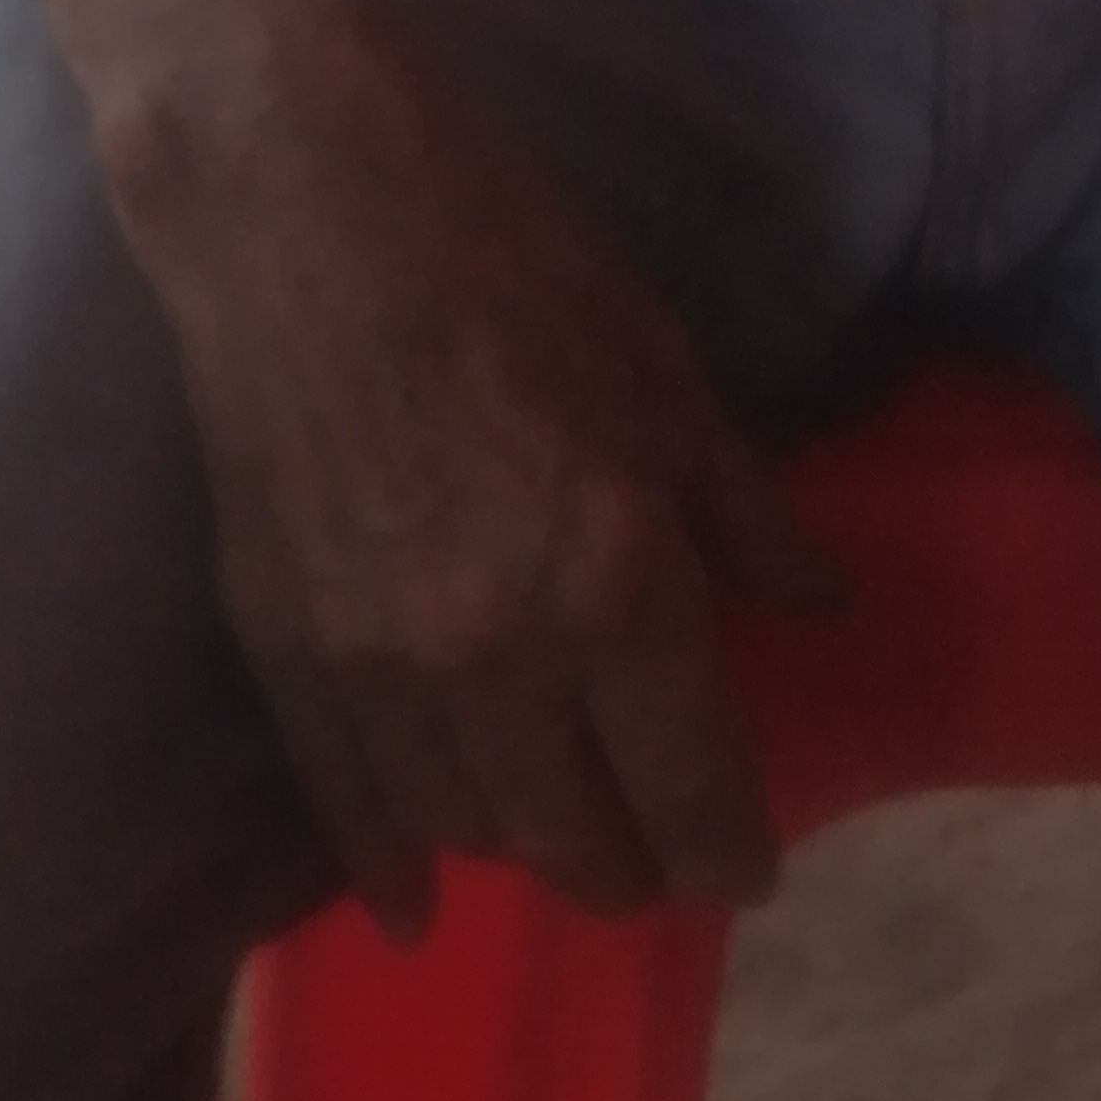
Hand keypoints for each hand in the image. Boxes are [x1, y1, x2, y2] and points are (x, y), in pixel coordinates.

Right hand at [105, 0, 846, 941]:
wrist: (296, 199)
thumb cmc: (504, 249)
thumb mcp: (656, 357)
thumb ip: (739, 503)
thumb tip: (819, 604)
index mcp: (614, 572)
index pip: (693, 785)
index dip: (733, 849)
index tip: (753, 864)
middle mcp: (500, 651)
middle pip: (580, 842)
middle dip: (640, 870)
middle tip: (668, 853)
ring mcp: (378, 663)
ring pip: (470, 830)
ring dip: (529, 849)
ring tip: (567, 831)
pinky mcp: (282, 648)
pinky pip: (345, 803)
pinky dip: (388, 860)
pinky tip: (413, 901)